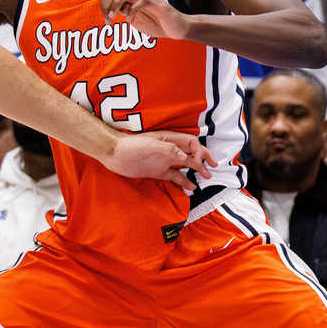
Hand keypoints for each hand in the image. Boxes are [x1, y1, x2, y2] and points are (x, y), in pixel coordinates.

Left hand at [101, 0, 188, 39]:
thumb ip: (126, 11)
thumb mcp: (136, 19)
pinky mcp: (159, 4)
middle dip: (107, 3)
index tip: (106, 19)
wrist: (177, 29)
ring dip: (117, 3)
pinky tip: (130, 20)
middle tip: (107, 19)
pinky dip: (133, 10)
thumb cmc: (157, 23)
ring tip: (113, 16)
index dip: (104, 4)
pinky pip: (143, 1)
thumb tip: (114, 8)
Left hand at [103, 130, 217, 189]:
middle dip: (204, 158)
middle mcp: (169, 150)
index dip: (199, 151)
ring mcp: (163, 161)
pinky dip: (184, 181)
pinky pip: (174, 176)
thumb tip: (184, 157)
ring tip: (207, 177)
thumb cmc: (128, 146)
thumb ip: (166, 149)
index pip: (190, 143)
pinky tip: (191, 187)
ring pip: (185, 165)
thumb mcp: (148, 145)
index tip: (199, 162)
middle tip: (214, 166)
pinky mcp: (157, 171)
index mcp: (168, 140)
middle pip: (191, 153)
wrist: (112, 154)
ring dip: (197, 170)